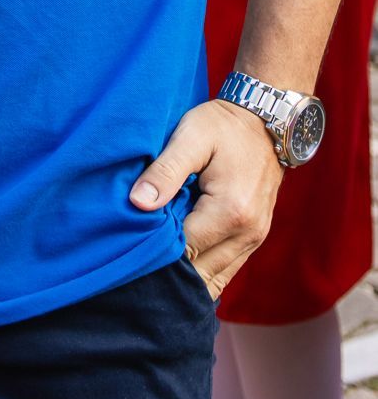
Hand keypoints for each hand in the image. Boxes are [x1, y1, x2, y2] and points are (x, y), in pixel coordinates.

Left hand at [129, 98, 282, 297]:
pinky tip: (180, 258)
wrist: (267, 121)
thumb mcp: (190, 136)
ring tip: (156, 259)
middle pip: (200, 272)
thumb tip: (138, 203)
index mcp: (231, 212)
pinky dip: (203, 266)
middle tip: (137, 256)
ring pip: (214, 277)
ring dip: (187, 272)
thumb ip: (165, 171)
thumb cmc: (224, 125)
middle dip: (170, 268)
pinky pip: (225, 267)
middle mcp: (247, 233)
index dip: (155, 250)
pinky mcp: (254, 237)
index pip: (184, 250)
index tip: (131, 242)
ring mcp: (254, 239)